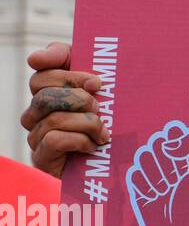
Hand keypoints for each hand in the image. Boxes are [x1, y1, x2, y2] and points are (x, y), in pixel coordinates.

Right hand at [20, 42, 108, 177]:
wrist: (116, 167)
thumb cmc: (112, 124)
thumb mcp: (105, 91)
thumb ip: (83, 65)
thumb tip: (36, 58)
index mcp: (51, 90)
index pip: (43, 71)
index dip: (68, 74)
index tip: (97, 82)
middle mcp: (38, 111)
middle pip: (45, 95)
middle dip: (80, 100)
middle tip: (101, 108)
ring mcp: (37, 134)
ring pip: (54, 117)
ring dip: (87, 123)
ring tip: (104, 132)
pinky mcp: (42, 157)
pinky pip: (54, 139)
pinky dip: (80, 141)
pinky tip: (93, 146)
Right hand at [127, 121, 188, 225]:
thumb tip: (170, 137)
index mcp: (184, 152)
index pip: (172, 131)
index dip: (173, 138)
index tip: (179, 153)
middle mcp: (166, 158)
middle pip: (154, 142)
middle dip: (165, 161)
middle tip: (176, 177)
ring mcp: (151, 171)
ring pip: (142, 157)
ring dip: (156, 176)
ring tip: (166, 189)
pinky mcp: (138, 185)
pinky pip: (134, 175)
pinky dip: (146, 187)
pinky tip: (155, 197)